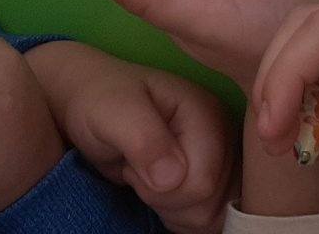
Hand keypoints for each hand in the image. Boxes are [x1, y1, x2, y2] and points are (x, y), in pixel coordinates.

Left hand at [27, 42, 235, 233]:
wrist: (96, 101)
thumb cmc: (102, 102)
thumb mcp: (114, 113)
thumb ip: (144, 141)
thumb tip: (174, 178)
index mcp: (207, 115)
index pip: (202, 182)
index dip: (163, 190)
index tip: (133, 166)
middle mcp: (223, 136)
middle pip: (209, 202)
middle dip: (166, 201)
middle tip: (138, 172)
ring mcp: (221, 158)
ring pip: (212, 213)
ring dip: (173, 210)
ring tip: (148, 179)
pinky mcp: (213, 176)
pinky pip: (210, 217)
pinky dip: (182, 216)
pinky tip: (160, 193)